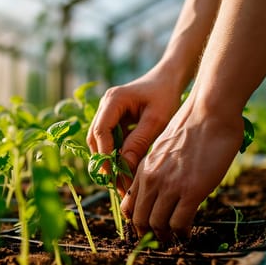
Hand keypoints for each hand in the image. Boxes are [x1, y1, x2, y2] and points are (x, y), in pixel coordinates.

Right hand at [87, 73, 181, 194]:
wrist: (170, 79)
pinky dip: (116, 156)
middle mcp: (105, 106)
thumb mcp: (156, 120)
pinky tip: (126, 171)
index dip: (105, 155)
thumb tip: (123, 167)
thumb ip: (139, 143)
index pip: (100, 131)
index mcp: (113, 100)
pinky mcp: (113, 120)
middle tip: (116, 185)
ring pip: (100, 142)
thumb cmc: (166, 96)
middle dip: (105, 162)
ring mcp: (107, 112)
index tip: (113, 175)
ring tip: (121, 182)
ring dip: (109, 161)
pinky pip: (110, 140)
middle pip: (96, 139)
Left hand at [120, 97, 243, 239]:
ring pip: (157, 225)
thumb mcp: (165, 147)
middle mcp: (151, 179)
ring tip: (173, 240)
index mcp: (144, 168)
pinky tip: (187, 234)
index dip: (136, 220)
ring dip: (165, 237)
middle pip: (140, 219)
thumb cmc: (193, 126)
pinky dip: (182, 233)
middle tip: (159, 240)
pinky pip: (179, 223)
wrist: (209, 112)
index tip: (146, 227)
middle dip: (148, 234)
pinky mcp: (190, 191)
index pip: (129, 204)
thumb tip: (166, 180)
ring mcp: (169, 186)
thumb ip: (160, 166)